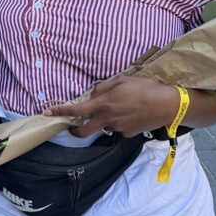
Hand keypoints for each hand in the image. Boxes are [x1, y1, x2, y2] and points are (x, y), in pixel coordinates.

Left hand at [44, 76, 179, 137]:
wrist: (167, 105)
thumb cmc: (145, 88)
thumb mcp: (122, 81)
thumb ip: (103, 88)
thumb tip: (93, 94)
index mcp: (103, 104)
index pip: (76, 110)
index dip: (60, 111)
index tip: (48, 112)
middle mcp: (107, 120)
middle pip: (84, 131)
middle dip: (76, 131)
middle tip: (74, 127)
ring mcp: (118, 129)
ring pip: (105, 126)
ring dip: (106, 120)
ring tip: (123, 108)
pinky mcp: (128, 135)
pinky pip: (119, 128)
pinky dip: (121, 122)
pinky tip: (133, 114)